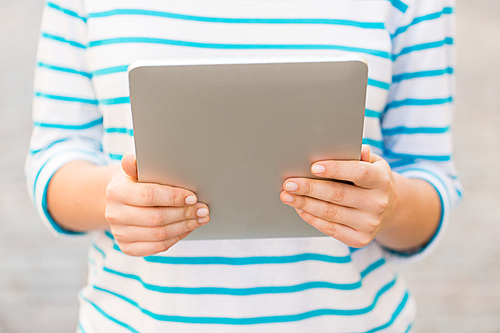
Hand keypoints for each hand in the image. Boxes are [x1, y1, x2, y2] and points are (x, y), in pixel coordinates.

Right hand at [104, 153, 209, 255]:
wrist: (122, 200)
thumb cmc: (136, 181)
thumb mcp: (136, 169)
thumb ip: (136, 164)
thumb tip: (131, 159)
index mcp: (116, 191)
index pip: (149, 195)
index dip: (173, 197)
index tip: (193, 196)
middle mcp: (114, 214)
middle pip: (156, 218)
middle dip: (184, 213)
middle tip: (203, 209)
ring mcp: (120, 233)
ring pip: (159, 235)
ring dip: (185, 227)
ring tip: (201, 218)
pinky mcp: (127, 247)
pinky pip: (157, 247)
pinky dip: (177, 238)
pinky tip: (188, 228)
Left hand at [280, 145, 398, 247]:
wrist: (391, 208)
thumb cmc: (371, 178)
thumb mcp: (372, 163)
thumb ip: (360, 155)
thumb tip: (351, 146)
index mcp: (382, 179)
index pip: (359, 173)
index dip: (336, 169)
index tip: (313, 167)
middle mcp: (378, 203)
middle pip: (338, 195)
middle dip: (310, 188)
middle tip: (289, 183)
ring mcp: (370, 224)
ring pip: (330, 213)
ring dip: (304, 204)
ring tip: (287, 196)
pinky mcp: (360, 239)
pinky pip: (330, 228)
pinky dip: (312, 218)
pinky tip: (299, 209)